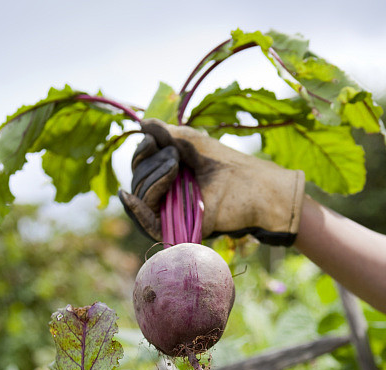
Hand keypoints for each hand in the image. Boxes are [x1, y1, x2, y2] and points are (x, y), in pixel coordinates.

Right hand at [119, 119, 304, 244]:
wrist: (257, 191)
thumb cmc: (231, 167)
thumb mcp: (194, 144)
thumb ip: (167, 135)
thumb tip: (141, 123)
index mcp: (170, 173)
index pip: (141, 164)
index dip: (141, 151)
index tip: (152, 139)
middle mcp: (167, 193)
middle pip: (138, 179)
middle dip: (149, 163)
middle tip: (176, 156)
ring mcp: (171, 212)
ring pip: (141, 197)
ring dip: (152, 178)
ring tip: (175, 166)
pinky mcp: (177, 229)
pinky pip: (146, 222)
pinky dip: (137, 209)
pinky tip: (129, 197)